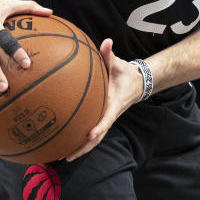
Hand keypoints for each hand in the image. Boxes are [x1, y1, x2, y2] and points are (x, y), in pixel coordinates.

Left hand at [65, 39, 144, 161]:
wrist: (137, 83)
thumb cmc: (125, 73)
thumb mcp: (118, 64)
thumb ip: (110, 54)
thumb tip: (106, 42)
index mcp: (114, 104)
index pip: (107, 118)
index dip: (99, 127)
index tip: (89, 134)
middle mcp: (109, 115)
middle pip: (98, 137)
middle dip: (84, 148)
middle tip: (67, 156)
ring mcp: (105, 118)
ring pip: (94, 139)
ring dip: (80, 149)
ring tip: (63, 157)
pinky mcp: (101, 118)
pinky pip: (91, 133)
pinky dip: (80, 140)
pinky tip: (66, 144)